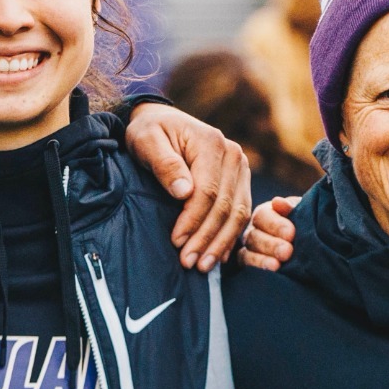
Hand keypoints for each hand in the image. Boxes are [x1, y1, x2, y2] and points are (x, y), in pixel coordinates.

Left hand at [124, 102, 251, 271]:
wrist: (162, 121)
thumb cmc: (150, 131)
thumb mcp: (147, 140)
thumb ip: (164, 164)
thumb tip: (184, 192)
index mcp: (212, 143)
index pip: (208, 192)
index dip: (193, 221)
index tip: (176, 242)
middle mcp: (234, 155)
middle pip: (226, 206)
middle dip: (207, 238)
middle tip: (189, 263)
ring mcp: (241, 169)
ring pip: (238, 213)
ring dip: (221, 243)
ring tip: (203, 266)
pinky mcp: (240, 181)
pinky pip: (241, 213)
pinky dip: (230, 236)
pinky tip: (219, 255)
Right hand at [239, 195, 299, 270]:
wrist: (312, 243)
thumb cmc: (306, 223)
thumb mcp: (302, 212)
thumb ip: (291, 207)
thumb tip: (277, 202)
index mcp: (265, 213)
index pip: (262, 215)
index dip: (275, 224)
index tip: (291, 234)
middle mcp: (253, 229)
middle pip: (254, 235)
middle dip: (271, 245)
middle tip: (287, 252)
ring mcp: (250, 248)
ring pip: (248, 252)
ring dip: (263, 260)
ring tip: (277, 266)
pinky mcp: (249, 264)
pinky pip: (248, 266)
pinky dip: (258, 269)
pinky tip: (271, 273)